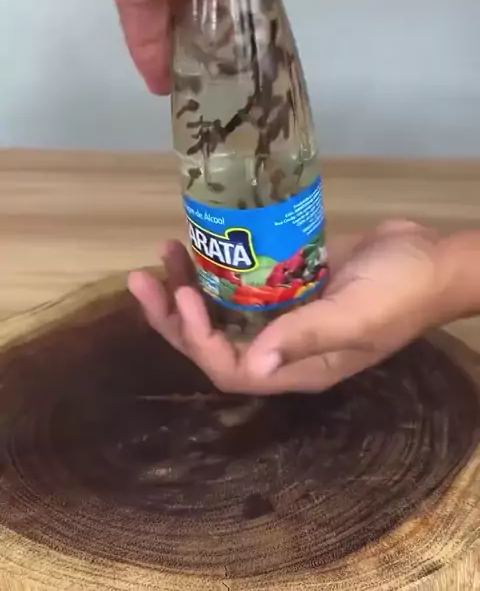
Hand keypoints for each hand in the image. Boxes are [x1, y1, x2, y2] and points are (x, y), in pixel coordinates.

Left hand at [128, 221, 457, 394]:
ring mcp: (284, 312)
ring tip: (164, 254)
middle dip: (174, 315)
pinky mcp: (288, 280)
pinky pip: (241, 281)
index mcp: (297, 366)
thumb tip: (254, 366)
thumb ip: (306, 336)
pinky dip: (217, 266)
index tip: (185, 298)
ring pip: (221, 310)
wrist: (429, 256)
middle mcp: (283, 345)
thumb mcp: (357, 316)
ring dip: (187, 286)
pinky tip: (199, 242)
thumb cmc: (399, 290)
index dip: (199, 339)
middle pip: (214, 341)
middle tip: (142, 279)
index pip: (231, 367)